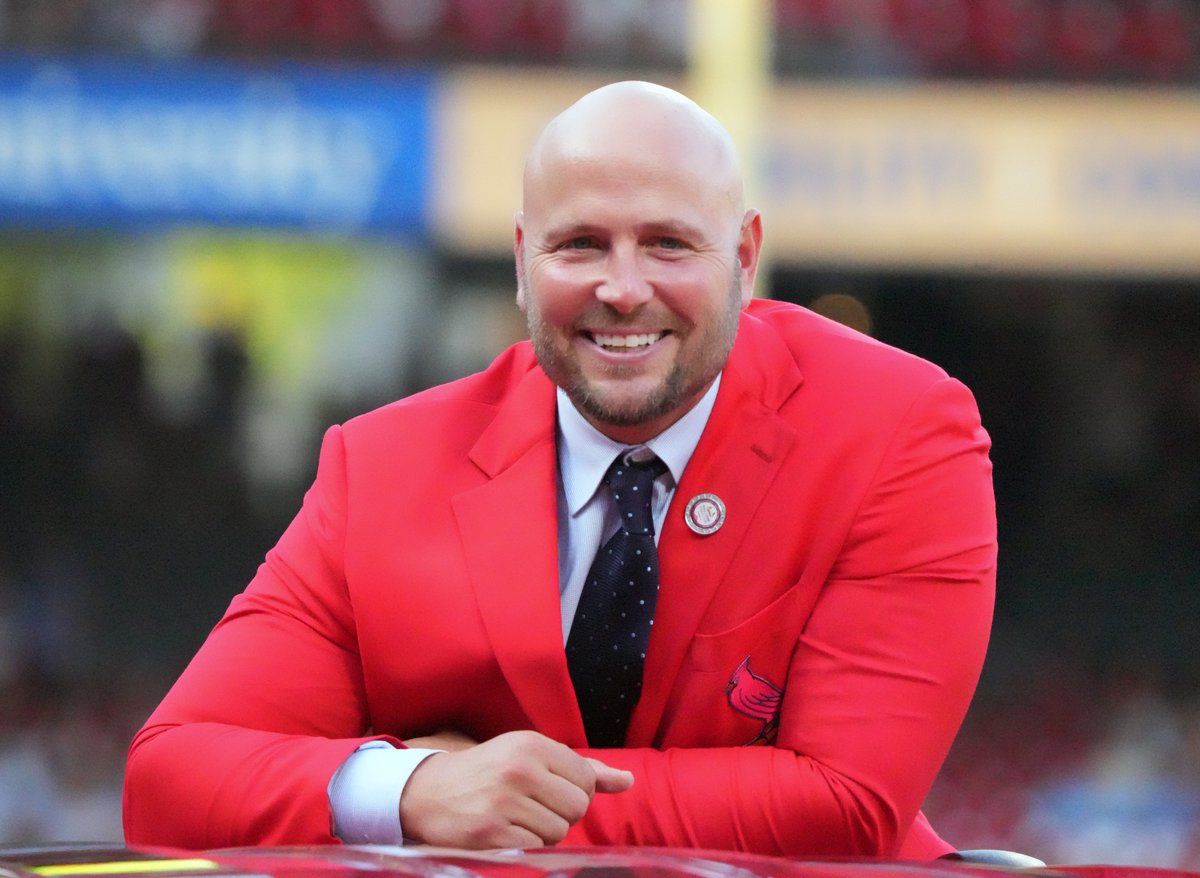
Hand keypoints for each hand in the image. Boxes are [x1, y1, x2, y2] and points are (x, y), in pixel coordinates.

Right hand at [398, 729, 632, 848]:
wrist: (426, 792)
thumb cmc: (488, 772)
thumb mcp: (531, 757)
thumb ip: (582, 769)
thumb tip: (628, 780)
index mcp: (532, 744)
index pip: (586, 779)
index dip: (573, 791)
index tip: (548, 789)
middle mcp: (519, 769)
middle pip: (577, 808)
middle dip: (561, 814)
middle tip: (532, 807)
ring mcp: (504, 802)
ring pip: (558, 832)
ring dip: (542, 832)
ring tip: (515, 818)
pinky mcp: (490, 833)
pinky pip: (534, 848)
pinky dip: (524, 845)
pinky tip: (504, 832)